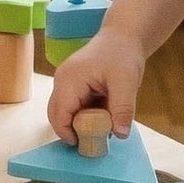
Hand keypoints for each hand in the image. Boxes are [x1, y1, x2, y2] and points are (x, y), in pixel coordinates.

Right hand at [48, 27, 145, 143]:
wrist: (124, 36)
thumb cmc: (123, 54)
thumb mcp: (126, 82)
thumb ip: (123, 109)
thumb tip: (120, 135)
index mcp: (69, 80)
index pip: (59, 114)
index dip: (68, 133)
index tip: (85, 146)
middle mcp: (62, 81)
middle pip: (57, 115)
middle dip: (72, 131)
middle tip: (93, 143)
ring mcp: (66, 83)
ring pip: (66, 112)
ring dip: (81, 123)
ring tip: (102, 129)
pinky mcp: (74, 85)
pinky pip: (75, 106)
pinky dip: (86, 115)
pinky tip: (104, 116)